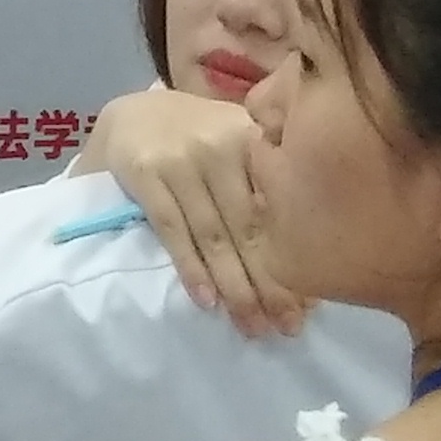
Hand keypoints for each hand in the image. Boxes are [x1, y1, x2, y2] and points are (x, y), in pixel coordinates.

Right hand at [75, 87, 306, 334]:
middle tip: (287, 327)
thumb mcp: (236, 144)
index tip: (311, 304)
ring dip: (235, 287)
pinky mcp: (146, 172)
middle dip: (270, 283)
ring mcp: (180, 158)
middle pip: (249, 227)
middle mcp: (219, 145)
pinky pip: (173, 230)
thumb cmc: (197, 138)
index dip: (295, 257)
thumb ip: (264, 183)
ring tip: (252, 326)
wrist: (130, 114)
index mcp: (251, 137)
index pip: (278, 208)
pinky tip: (208, 301)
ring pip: (214, 235)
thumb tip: (306, 253)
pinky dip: (192, 268)